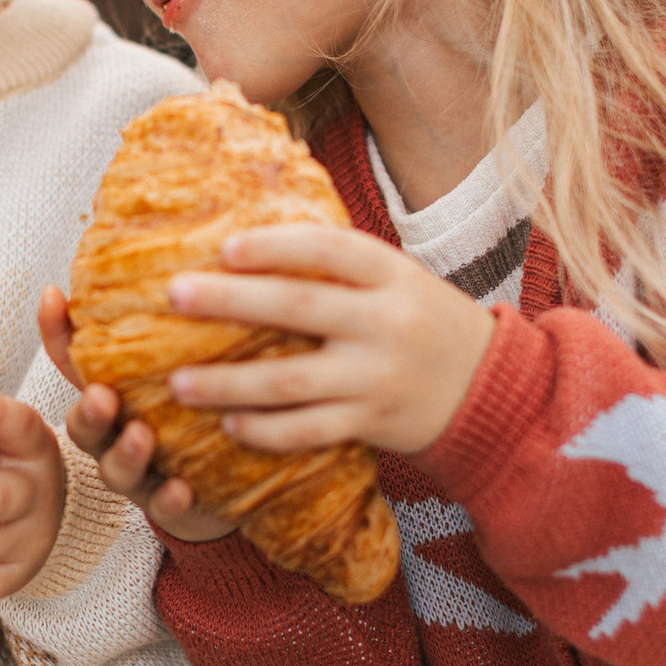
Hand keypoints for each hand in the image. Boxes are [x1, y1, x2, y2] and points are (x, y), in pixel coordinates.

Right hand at [37, 285, 234, 543]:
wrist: (210, 494)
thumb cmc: (186, 417)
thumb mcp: (172, 366)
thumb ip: (165, 323)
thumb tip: (175, 247)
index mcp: (107, 396)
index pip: (73, 361)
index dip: (57, 332)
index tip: (52, 295)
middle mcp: (111, 434)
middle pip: (84, 422)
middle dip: (88, 408)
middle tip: (102, 392)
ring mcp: (136, 473)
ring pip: (116, 467)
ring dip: (127, 451)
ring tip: (144, 434)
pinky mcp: (168, 504)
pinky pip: (163, 506)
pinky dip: (170, 498)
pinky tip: (184, 488)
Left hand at [164, 225, 495, 455]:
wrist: (491, 390)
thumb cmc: (424, 321)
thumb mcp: (399, 278)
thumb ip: (340, 263)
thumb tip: (252, 236)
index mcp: (391, 274)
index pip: (329, 249)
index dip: (275, 246)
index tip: (224, 246)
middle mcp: (385, 322)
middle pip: (297, 307)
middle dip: (229, 301)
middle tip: (175, 294)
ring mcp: (377, 376)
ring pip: (291, 380)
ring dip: (228, 383)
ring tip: (178, 381)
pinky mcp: (373, 422)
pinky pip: (309, 430)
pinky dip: (266, 429)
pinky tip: (229, 424)